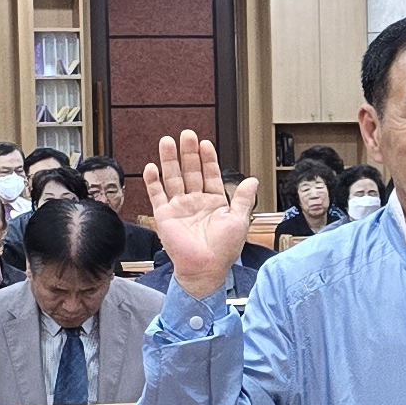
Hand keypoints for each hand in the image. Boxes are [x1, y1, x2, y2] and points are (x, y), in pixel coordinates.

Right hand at [145, 131, 258, 297]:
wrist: (206, 270)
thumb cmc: (223, 251)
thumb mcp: (239, 220)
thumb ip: (243, 199)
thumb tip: (253, 181)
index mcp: (214, 203)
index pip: (210, 174)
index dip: (208, 159)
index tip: (205, 144)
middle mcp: (195, 202)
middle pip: (190, 171)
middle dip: (188, 153)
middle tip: (186, 134)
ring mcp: (179, 208)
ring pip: (173, 178)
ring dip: (170, 160)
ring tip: (167, 142)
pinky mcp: (165, 216)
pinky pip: (157, 195)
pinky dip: (153, 181)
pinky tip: (152, 167)